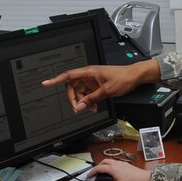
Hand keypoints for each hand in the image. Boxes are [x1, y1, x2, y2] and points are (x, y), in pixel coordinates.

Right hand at [42, 59, 160, 112]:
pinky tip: (94, 107)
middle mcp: (89, 75)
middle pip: (73, 87)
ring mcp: (93, 81)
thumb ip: (91, 99)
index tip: (46, 83)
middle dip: (74, 98)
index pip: (68, 75)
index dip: (55, 79)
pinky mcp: (97, 85)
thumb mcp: (106, 91)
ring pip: (81, 92)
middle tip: (78, 108)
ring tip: (90, 109)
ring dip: (83, 102)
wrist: (135, 76)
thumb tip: (80, 106)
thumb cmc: (123, 78)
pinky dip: (89, 101)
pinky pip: (88, 94)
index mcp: (89, 72)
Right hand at [87, 159, 150, 180]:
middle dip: (98, 166)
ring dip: (104, 164)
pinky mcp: (126, 164)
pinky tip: (113, 171)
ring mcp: (121, 163)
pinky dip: (110, 165)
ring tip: (103, 171)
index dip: (92, 172)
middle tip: (95, 172)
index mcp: (112, 168)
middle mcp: (116, 163)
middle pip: (104, 161)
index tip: (88, 176)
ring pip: (110, 161)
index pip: (99, 168)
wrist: (143, 178)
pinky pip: (115, 162)